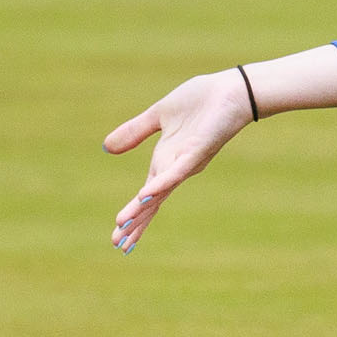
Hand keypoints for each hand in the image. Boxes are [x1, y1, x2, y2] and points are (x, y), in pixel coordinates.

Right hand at [104, 71, 256, 249]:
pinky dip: (162, 183)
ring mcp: (187, 162)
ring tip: (124, 227)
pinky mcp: (198, 151)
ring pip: (161, 191)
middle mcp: (176, 168)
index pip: (146, 196)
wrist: (230, 90)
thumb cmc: (200, 102)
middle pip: (152, 202)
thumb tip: (106, 148)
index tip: (118, 236)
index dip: (133, 215)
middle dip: (135, 223)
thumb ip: (134, 132)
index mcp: (166, 162)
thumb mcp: (157, 116)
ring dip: (142, 209)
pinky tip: (146, 196)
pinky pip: (177, 171)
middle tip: (117, 245)